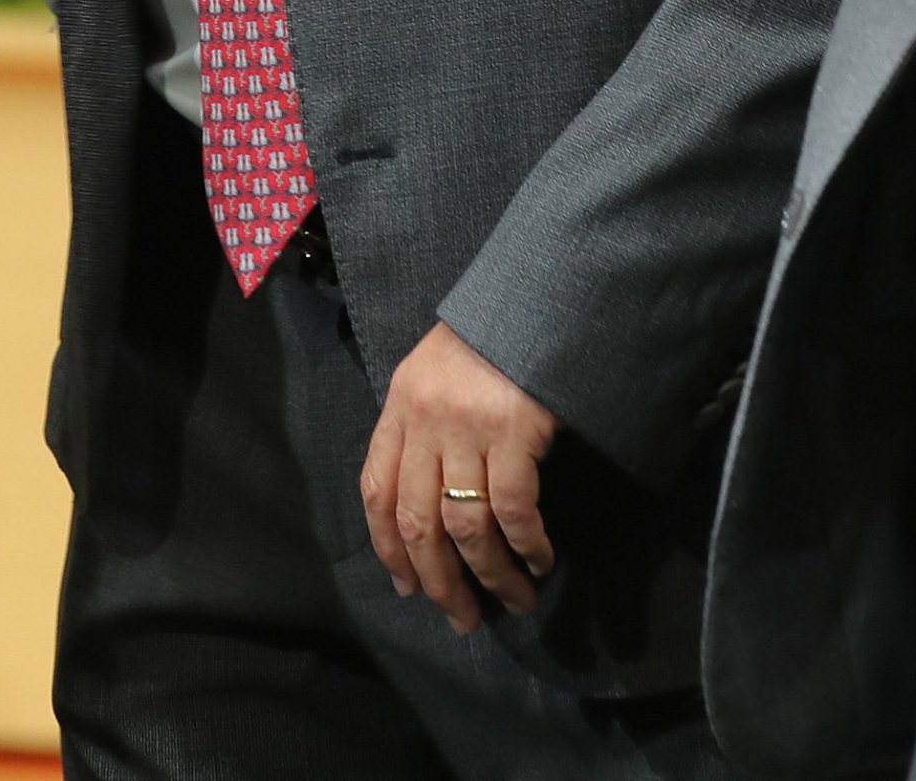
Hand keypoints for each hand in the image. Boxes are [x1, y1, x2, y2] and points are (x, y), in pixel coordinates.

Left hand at [361, 324, 558, 626]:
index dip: (388, 549)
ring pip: (465, 526)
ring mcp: (467, 426)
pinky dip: (526, 544)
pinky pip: (513, 507)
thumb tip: (426, 510)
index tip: (408, 588)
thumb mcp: (431, 377)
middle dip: (439, 581)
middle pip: (418, 522)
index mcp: (397, 408)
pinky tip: (540, 559)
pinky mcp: (513, 429)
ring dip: (490, 575)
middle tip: (462, 618)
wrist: (532, 296)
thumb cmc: (485, 342)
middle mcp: (424, 420)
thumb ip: (419, 430)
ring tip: (515, 600)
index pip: (376, 492)